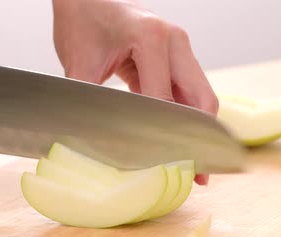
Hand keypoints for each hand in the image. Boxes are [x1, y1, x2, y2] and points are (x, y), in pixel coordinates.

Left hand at [52, 0, 217, 184]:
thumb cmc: (82, 20)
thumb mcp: (79, 64)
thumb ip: (89, 105)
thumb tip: (91, 145)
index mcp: (151, 38)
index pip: (165, 100)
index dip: (166, 137)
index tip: (170, 166)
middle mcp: (174, 40)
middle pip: (201, 98)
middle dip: (200, 138)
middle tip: (201, 172)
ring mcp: (180, 47)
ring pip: (201, 96)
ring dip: (199, 129)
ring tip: (197, 162)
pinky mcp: (177, 55)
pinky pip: (189, 90)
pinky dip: (188, 116)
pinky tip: (184, 139)